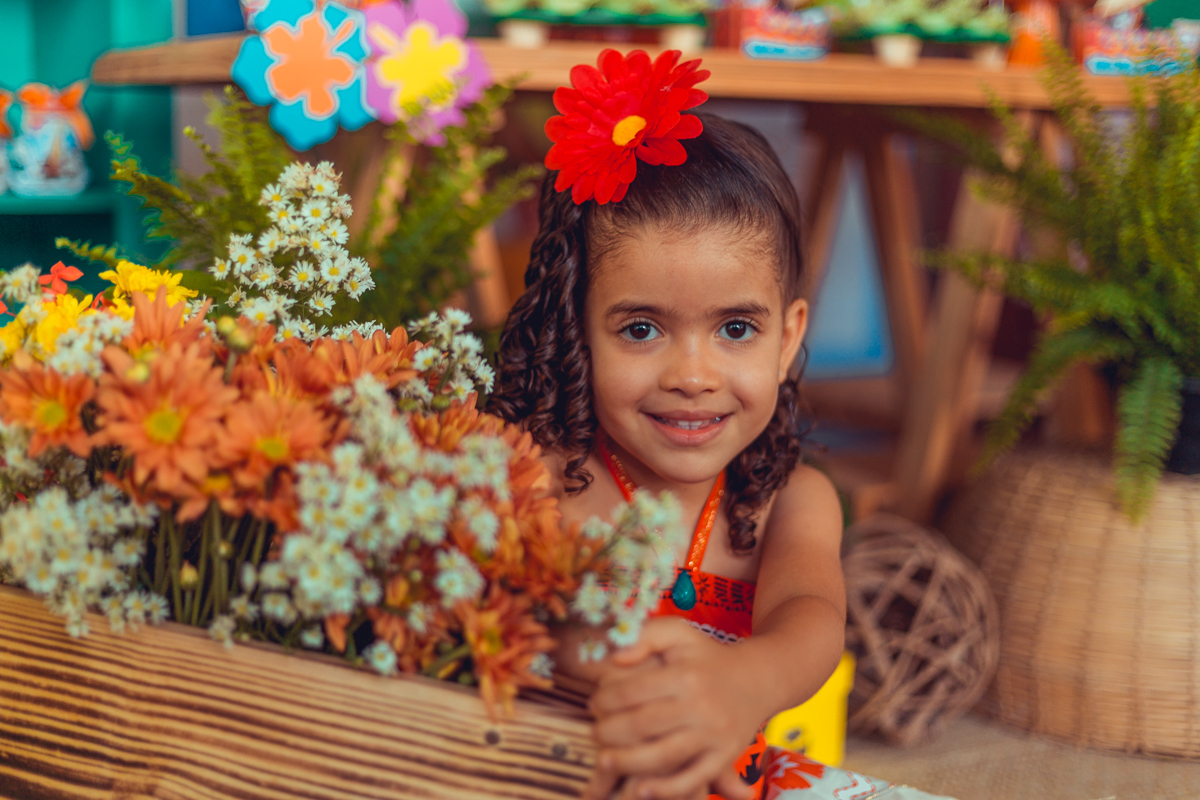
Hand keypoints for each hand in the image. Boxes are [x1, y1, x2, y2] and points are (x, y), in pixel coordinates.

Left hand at [583, 617, 763, 799]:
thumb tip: (615, 658)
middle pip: (642, 725)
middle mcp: (700, 706)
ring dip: (626, 763)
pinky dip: (665, 790)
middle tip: (595, 732)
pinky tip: (641, 789)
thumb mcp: (679, 633)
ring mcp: (713, 735)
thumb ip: (646, 636)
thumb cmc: (707, 657)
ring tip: (604, 761)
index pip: (631, 691)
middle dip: (608, 731)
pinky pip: (692, 779)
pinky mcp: (724, 758)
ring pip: (662, 757)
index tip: (594, 702)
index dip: (604, 699)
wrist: (758, 679)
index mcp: (685, 675)